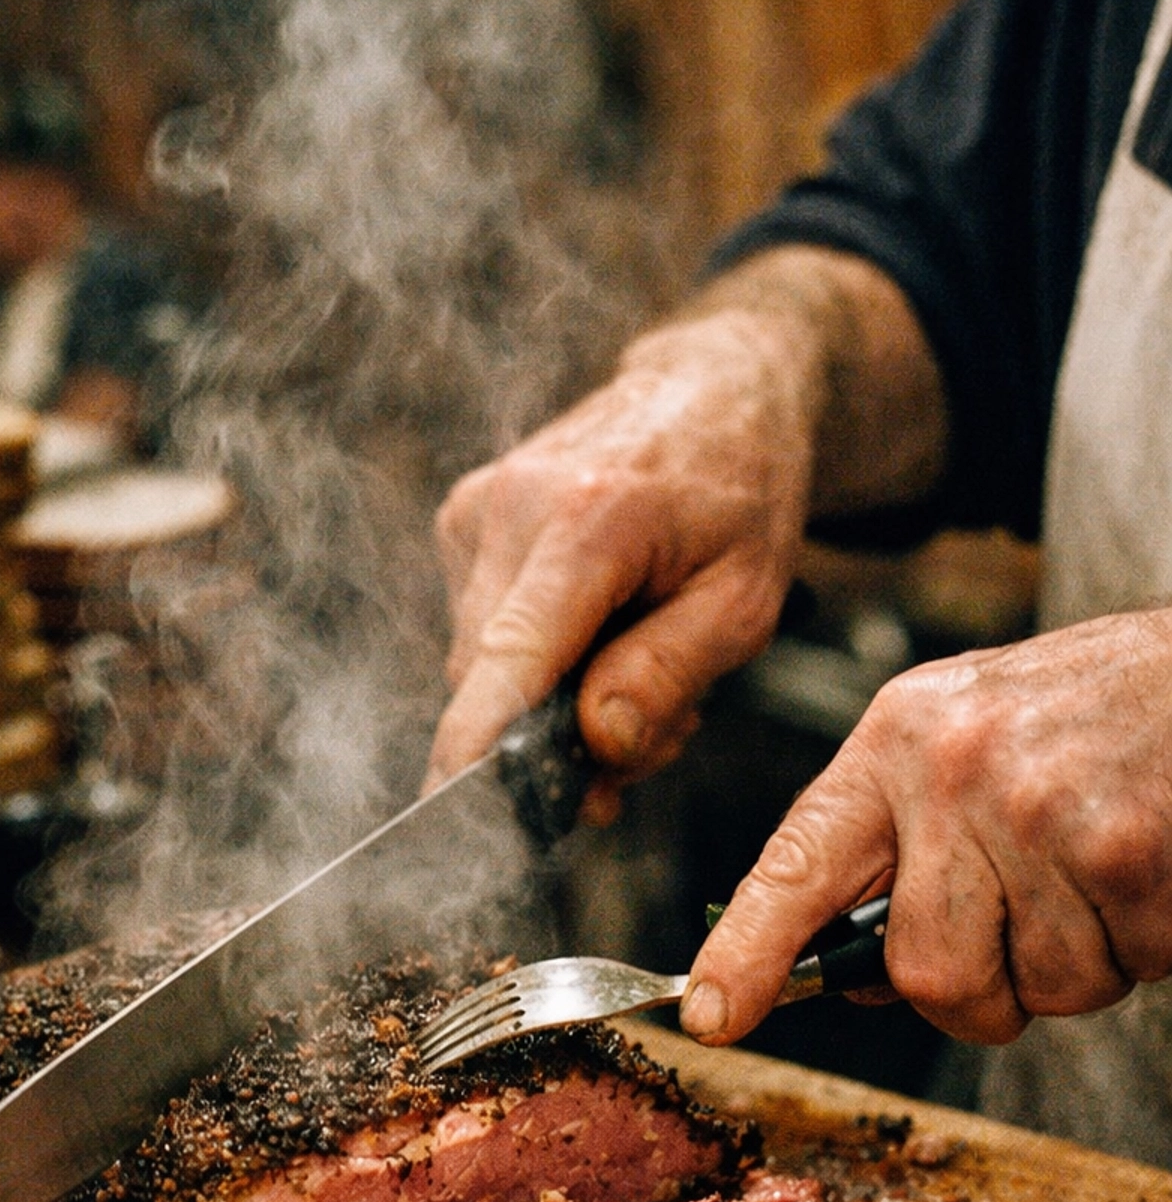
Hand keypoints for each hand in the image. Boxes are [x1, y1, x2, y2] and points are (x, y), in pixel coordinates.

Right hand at [425, 306, 819, 815]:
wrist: (716, 391)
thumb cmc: (742, 490)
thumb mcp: (745, 601)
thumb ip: (668, 676)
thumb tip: (598, 742)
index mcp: (589, 519)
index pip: (510, 655)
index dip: (477, 744)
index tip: (458, 810)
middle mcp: (513, 505)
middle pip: (491, 678)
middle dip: (552, 737)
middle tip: (646, 742)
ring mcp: (477, 508)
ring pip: (481, 663)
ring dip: (549, 699)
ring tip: (637, 666)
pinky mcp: (463, 520)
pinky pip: (480, 630)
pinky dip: (534, 658)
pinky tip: (597, 633)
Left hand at [681, 609, 1171, 1046]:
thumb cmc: (1095, 710)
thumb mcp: (968, 738)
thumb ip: (900, 842)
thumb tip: (854, 969)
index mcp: (897, 742)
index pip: (795, 863)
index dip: (746, 952)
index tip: (711, 1016)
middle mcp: (953, 772)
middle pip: (927, 972)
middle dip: (986, 989)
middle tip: (1035, 926)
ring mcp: (1038, 811)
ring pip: (1036, 988)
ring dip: (1083, 962)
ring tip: (1104, 869)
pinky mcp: (1123, 853)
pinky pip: (1120, 972)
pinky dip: (1146, 946)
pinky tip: (1150, 869)